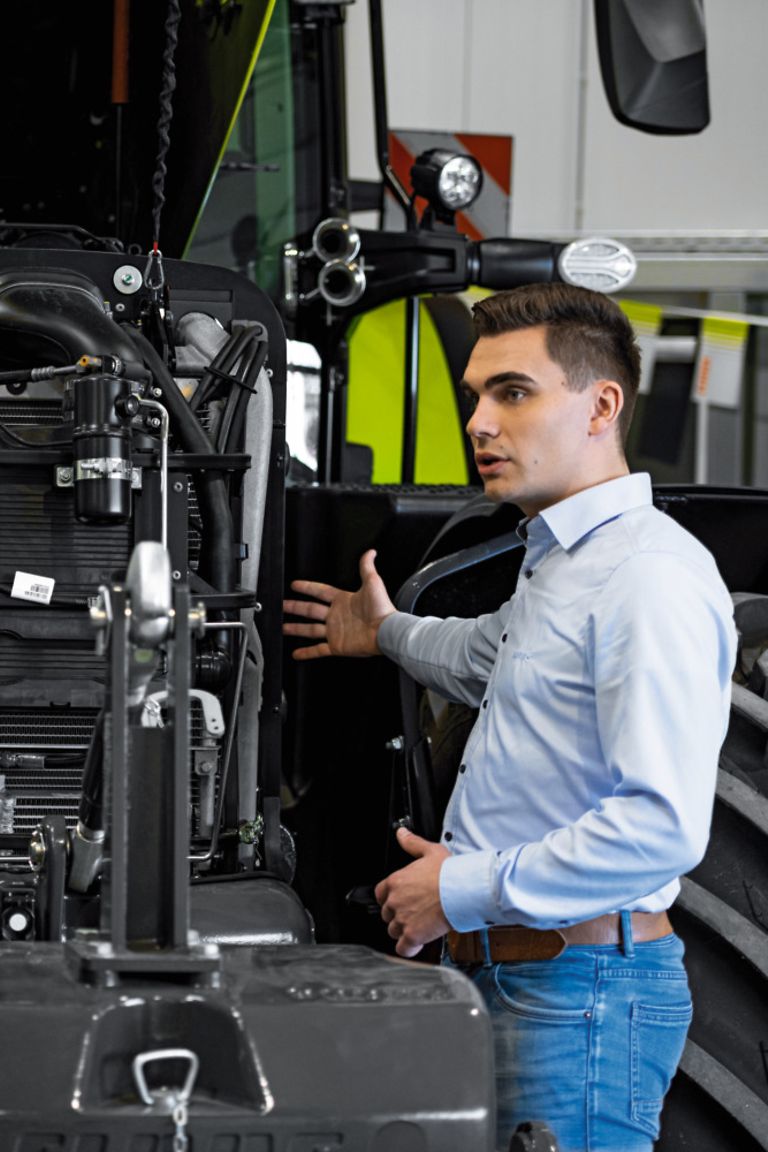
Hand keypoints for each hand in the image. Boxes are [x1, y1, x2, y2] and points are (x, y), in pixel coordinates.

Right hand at [282, 549, 395, 659]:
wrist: (386, 631)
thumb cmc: (382, 609)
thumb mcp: (372, 583)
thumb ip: (367, 567)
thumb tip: (370, 552)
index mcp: (343, 600)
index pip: (320, 591)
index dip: (307, 587)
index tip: (295, 585)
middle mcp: (336, 616)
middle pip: (310, 610)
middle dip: (296, 607)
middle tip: (283, 605)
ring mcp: (335, 631)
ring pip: (310, 629)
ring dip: (296, 628)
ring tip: (283, 627)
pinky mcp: (337, 645)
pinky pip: (318, 650)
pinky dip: (307, 652)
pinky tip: (296, 654)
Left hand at [374, 826, 450, 957]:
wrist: (461, 890)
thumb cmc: (448, 871)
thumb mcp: (430, 851)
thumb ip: (412, 843)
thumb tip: (401, 833)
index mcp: (396, 881)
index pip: (380, 894)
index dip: (390, 898)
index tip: (401, 899)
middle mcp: (395, 901)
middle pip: (386, 914)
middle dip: (397, 914)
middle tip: (414, 912)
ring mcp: (403, 919)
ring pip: (393, 931)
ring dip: (403, 931)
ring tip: (418, 926)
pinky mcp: (413, 935)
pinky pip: (402, 948)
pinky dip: (408, 948)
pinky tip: (416, 944)